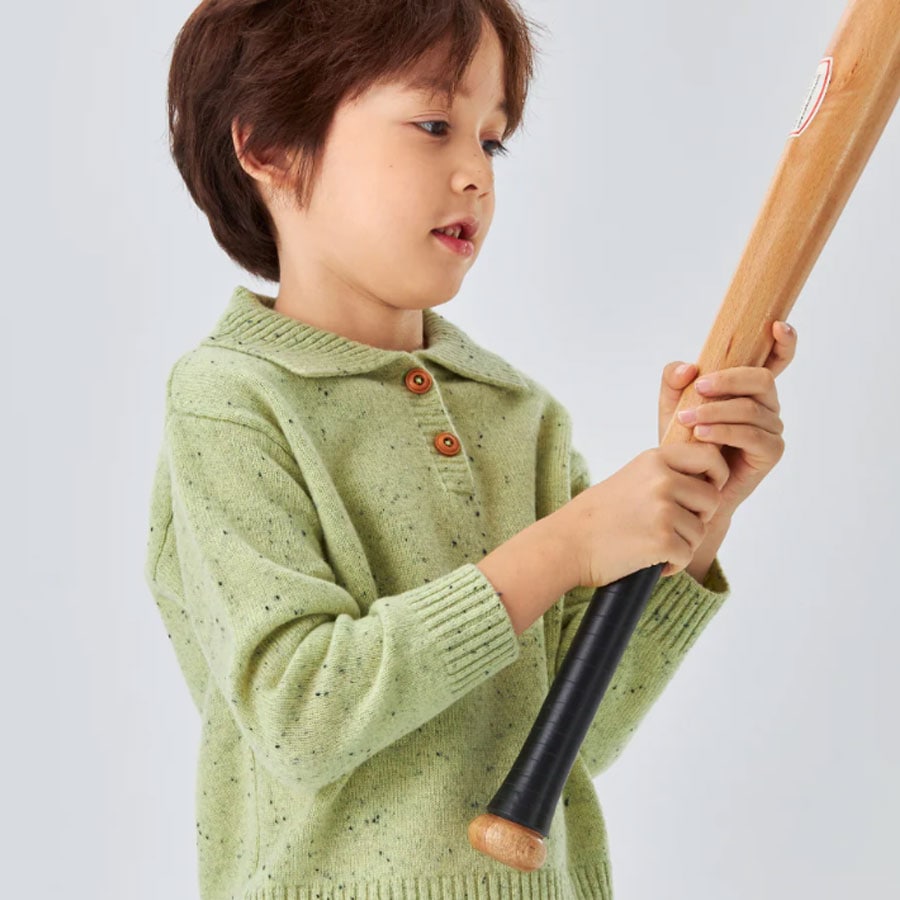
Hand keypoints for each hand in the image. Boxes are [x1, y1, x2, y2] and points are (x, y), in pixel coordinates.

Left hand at [657, 320, 797, 517]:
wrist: (686, 484)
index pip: (777, 360)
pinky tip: (701, 435)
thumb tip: (690, 367)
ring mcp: (772, 428)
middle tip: (698, 388)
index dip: (785, 342)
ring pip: (751, 409)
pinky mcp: (770, 452)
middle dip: (729, 380)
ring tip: (687, 421)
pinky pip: (751, 435)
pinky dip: (724, 432)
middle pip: (762, 379)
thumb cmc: (683, 440)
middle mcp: (766, 405)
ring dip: (716, 411)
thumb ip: (674, 380)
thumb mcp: (671, 405)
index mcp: (749, 389)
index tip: (777, 326)